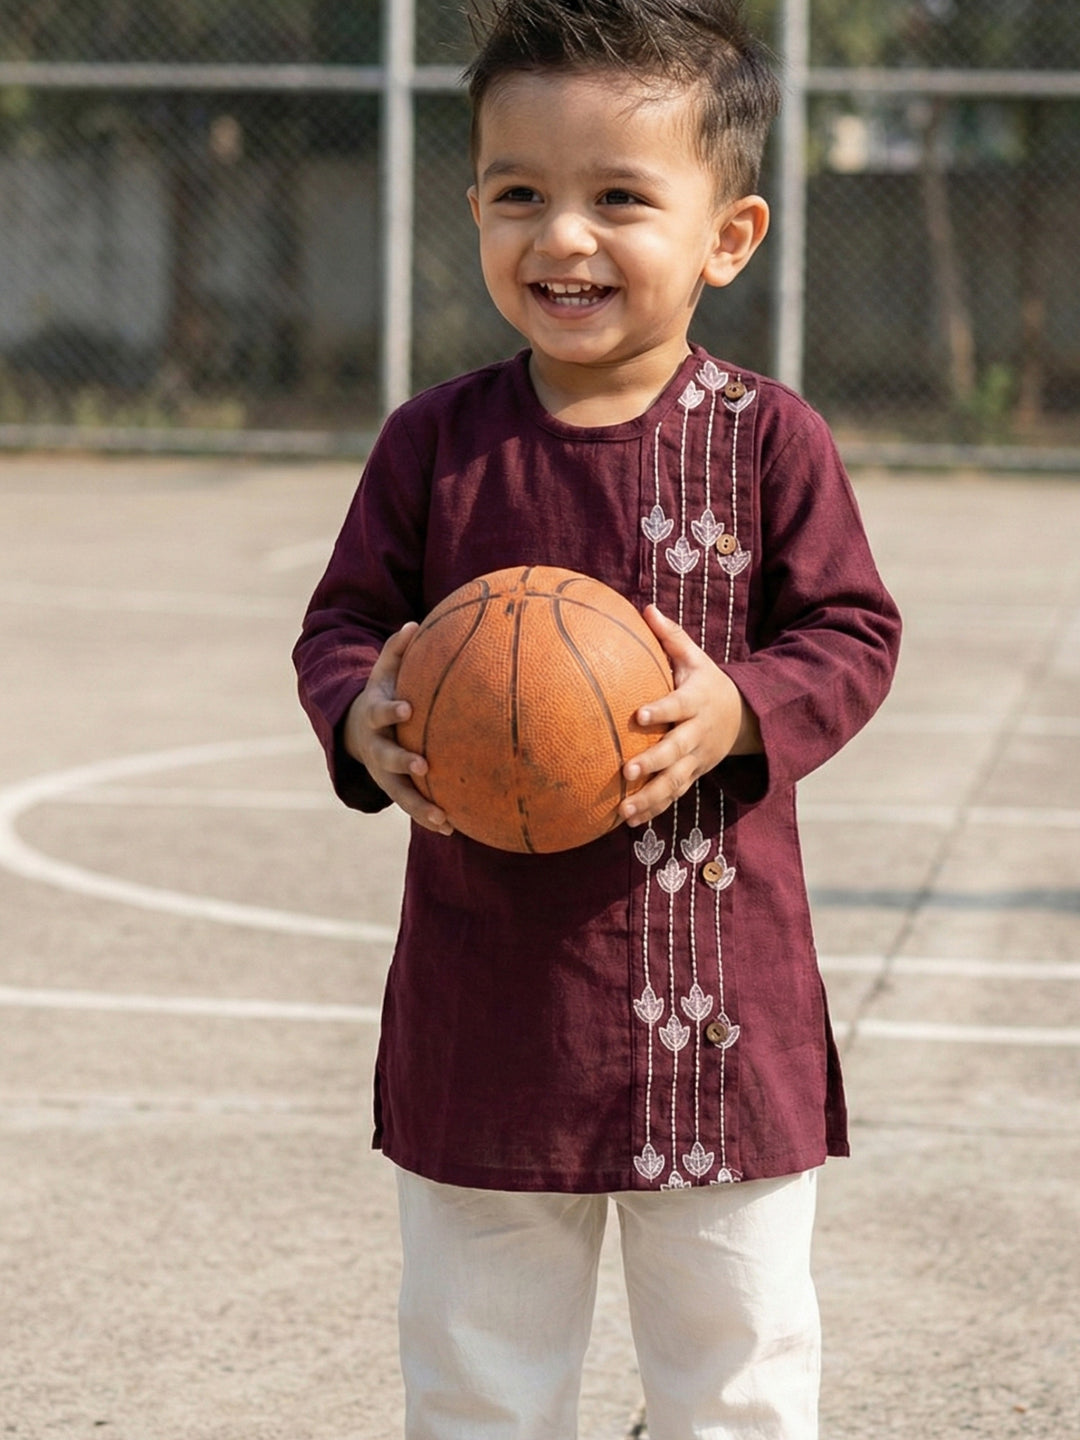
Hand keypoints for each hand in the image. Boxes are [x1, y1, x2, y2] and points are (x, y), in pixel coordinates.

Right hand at [342, 624, 453, 836]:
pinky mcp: (394, 789)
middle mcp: (376, 747)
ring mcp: (383, 772)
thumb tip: (413, 624)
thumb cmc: (380, 694)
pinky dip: (429, 817)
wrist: (355, 731)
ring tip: (443, 818)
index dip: (392, 710)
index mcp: (374, 715)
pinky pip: (412, 806)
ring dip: (420, 806)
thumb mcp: (382, 671)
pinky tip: (453, 828)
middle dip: (403, 762)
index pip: (381, 712)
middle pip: (386, 758)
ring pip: (399, 792)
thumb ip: (396, 650)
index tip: (407, 709)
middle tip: (423, 765)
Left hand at [619, 606, 761, 827]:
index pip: (677, 706)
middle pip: (675, 751)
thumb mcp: (695, 658)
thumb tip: (645, 607)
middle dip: (652, 762)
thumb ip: (670, 636)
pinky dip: (653, 809)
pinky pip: (673, 796)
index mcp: (696, 702)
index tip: (638, 715)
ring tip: (623, 809)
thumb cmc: (706, 683)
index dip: (660, 710)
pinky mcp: (693, 776)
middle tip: (626, 770)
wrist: (743, 718)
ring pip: (674, 782)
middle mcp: (697, 734)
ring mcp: (696, 759)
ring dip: (649, 797)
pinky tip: (627, 821)